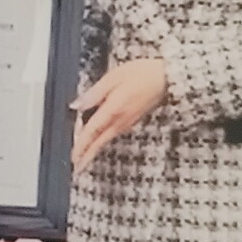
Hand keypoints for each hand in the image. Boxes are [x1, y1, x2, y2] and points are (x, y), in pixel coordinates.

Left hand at [70, 59, 166, 174]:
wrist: (168, 79)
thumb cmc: (142, 74)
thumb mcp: (113, 77)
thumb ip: (94, 93)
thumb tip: (77, 105)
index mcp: (113, 110)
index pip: (92, 132)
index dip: (81, 145)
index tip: (73, 158)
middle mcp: (120, 120)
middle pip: (100, 142)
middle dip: (87, 155)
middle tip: (77, 168)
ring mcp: (128, 122)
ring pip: (106, 139)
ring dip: (94, 149)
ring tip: (83, 157)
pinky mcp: (132, 120)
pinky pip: (113, 133)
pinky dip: (102, 140)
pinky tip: (98, 140)